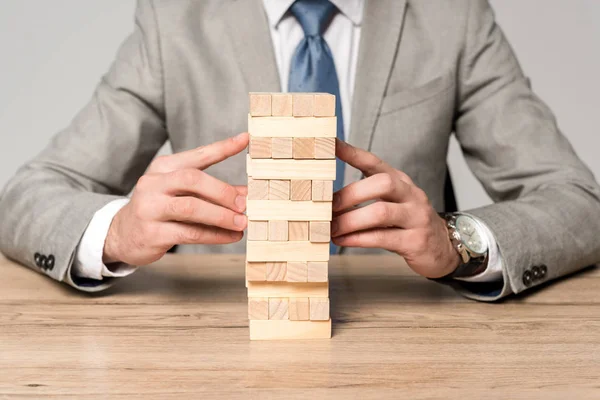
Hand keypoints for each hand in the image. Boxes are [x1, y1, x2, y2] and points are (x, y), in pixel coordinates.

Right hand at [103, 133, 248, 265]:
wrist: (122, 234)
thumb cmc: (160, 209)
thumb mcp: (181, 193)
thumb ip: (210, 191)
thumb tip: (245, 194)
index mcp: (163, 167)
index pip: (197, 154)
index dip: (222, 147)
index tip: (245, 139)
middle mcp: (153, 183)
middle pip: (193, 179)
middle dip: (223, 192)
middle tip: (245, 204)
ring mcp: (150, 208)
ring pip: (191, 208)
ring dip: (221, 216)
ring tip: (242, 223)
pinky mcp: (152, 233)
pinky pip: (189, 233)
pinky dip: (214, 235)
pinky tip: (230, 237)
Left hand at [331, 140, 459, 278]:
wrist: (443, 248)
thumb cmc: (408, 224)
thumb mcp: (392, 203)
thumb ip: (367, 197)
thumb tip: (328, 198)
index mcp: (401, 182)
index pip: (375, 162)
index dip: (353, 153)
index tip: (332, 144)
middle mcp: (411, 195)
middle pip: (381, 184)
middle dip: (350, 194)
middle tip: (327, 207)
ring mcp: (416, 217)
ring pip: (381, 212)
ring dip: (350, 220)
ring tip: (332, 229)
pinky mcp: (416, 241)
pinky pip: (383, 238)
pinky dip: (358, 239)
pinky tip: (343, 241)